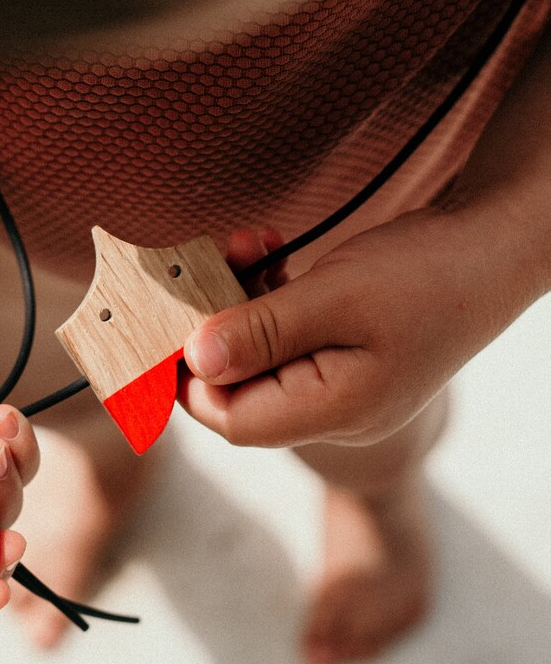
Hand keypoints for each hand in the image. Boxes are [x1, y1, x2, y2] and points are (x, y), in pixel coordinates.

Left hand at [180, 204, 547, 448]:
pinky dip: (267, 295)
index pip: (231, 419)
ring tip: (249, 246)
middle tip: (205, 266)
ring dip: (238, 301)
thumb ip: (262, 331)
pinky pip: (284, 335)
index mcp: (335, 410)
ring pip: (258, 356)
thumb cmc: (431, 272)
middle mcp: (333, 408)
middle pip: (239, 388)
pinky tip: (270, 253)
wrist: (497, 244)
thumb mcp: (337, 296)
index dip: (188, 378)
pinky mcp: (342, 350)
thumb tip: (193, 360)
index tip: (166, 323)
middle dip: (212, 329)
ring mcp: (339, 381)